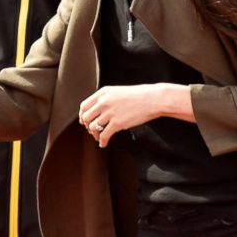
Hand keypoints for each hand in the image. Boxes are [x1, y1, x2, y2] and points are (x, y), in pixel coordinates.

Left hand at [79, 83, 194, 147]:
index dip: (83, 115)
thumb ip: (106, 99)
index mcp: (103, 93)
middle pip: (86, 117)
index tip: (85, 121)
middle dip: (87, 126)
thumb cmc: (138, 96)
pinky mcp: (117, 123)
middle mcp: (103, 102)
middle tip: (92, 131)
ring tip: (99, 138)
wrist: (153, 99)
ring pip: (93, 127)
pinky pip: (104, 135)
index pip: (84, 106)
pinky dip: (102, 141)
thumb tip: (97, 110)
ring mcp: (110, 113)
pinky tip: (104, 144)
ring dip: (94, 135)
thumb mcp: (117, 92)